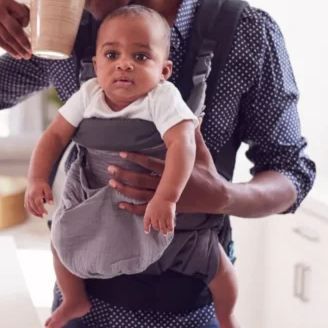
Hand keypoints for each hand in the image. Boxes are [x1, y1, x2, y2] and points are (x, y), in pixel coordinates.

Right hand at [0, 0, 31, 59]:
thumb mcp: (6, 8)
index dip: (27, 22)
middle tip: (32, 51)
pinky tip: (17, 55)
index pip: (22, 13)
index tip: (28, 28)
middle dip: (24, 41)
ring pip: (8, 37)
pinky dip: (10, 50)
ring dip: (18, 48)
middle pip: (14, 28)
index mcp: (5, 0)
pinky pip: (0, 42)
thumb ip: (19, 11)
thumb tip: (36, 22)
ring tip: (26, 56)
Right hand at [25, 180, 52, 217]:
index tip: (46, 213)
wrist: (35, 180)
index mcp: (35, 194)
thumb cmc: (42, 185)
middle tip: (44, 215)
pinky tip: (35, 213)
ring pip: (29, 208)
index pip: (38, 204)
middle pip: (33, 207)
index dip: (42, 210)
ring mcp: (27, 198)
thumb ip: (49, 196)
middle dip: (39, 212)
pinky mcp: (25, 199)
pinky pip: (27, 207)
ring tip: (40, 216)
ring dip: (34, 213)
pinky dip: (30, 211)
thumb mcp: (47, 188)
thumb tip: (51, 203)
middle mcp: (30, 196)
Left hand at [111, 120, 229, 214]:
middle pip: (141, 180)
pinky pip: (147, 210)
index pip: (151, 164)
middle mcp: (169, 186)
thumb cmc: (208, 172)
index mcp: (175, 171)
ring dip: (125, 190)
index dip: (135, 159)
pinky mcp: (168, 208)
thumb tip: (196, 117)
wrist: (217, 197)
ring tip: (112, 183)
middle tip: (110, 168)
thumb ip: (196, 135)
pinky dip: (133, 208)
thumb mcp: (203, 153)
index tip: (121, 153)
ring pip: (141, 195)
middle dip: (124, 175)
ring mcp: (167, 199)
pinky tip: (121, 204)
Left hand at [143, 196, 174, 234]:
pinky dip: (170, 229)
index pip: (146, 223)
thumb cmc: (158, 200)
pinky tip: (171, 230)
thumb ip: (150, 213)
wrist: (165, 196)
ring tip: (165, 233)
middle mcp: (155, 217)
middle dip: (157, 229)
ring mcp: (162, 217)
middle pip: (155, 226)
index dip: (146, 228)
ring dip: (164, 231)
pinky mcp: (169, 217)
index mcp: (149, 213)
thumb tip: (150, 220)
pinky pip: (170, 225)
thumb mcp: (150, 206)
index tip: (147, 232)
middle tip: (160, 230)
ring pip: (163, 228)